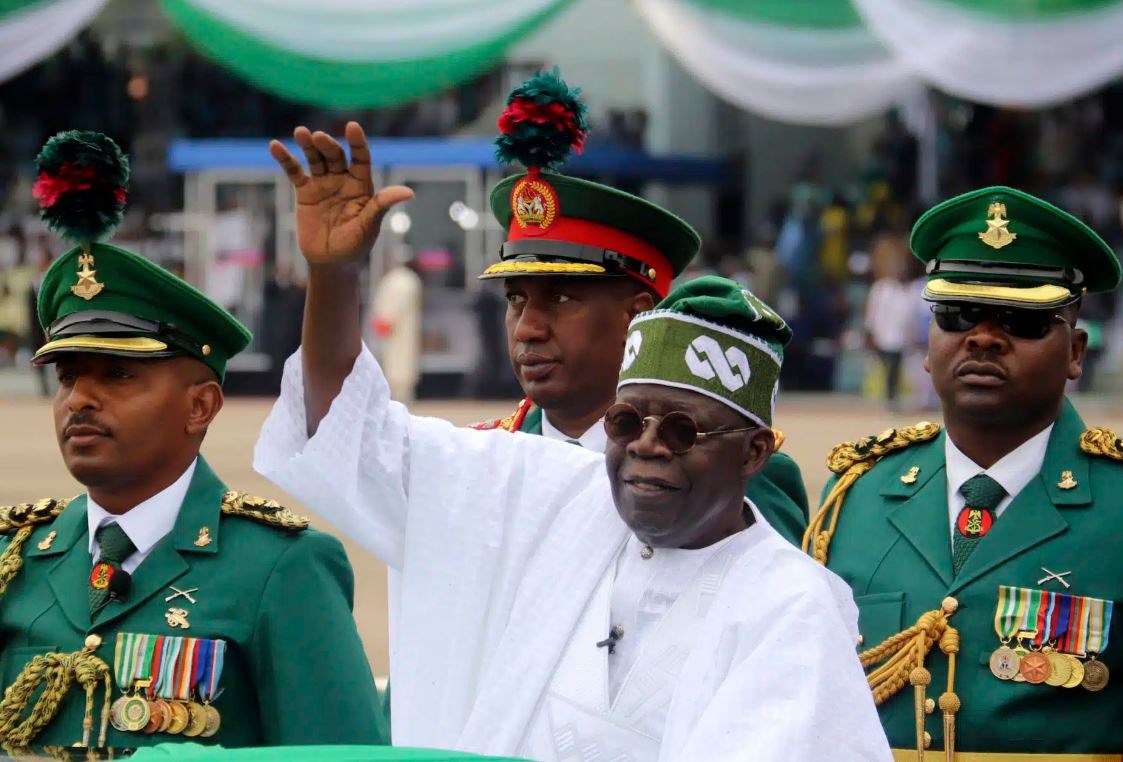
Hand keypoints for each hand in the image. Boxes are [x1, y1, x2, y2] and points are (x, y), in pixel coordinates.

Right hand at [270, 122, 413, 264]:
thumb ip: (382, 206)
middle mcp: (343, 180)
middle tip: (319, 137)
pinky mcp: (305, 192)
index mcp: (362, 186)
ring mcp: (323, 184)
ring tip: (301, 132)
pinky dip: (285, 159)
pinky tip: (275, 145)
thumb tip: (408, 193)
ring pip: (316, 158)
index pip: (361, 158)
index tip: (352, 127)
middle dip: (328, 145)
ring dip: (308, 145)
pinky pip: (295, 172)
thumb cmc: (355, 246)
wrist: (331, 263)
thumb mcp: (369, 225)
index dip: (358, 142)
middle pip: (336, 156)